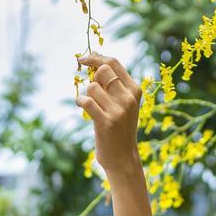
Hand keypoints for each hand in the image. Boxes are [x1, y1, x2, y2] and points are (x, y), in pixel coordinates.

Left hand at [75, 52, 140, 172]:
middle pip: (103, 70)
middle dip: (92, 77)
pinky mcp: (106, 122)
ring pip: (92, 87)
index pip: (114, 62)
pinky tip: (82, 108)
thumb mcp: (123, 104)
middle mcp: (129, 98)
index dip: (96, 57)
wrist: (123, 158)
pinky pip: (86, 101)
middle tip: (92, 91)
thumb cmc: (120, 128)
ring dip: (87, 95)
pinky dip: (80, 102)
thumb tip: (94, 62)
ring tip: (92, 107)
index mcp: (135, 90)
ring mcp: (119, 110)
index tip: (84, 59)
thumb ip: (113, 86)